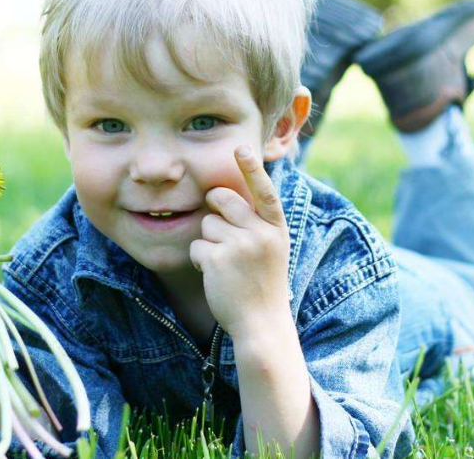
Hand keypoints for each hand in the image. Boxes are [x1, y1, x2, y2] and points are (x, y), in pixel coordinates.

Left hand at [189, 145, 290, 340]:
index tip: (240, 148)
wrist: (262, 325)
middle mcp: (261, 233)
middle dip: (214, 208)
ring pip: (206, 224)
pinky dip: (200, 260)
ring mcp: (240, 245)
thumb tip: (227, 197)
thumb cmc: (263, 285)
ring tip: (225, 264)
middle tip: (220, 231)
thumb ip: (257, 224)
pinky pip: (196, 246)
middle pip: (222, 200)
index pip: (264, 191)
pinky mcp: (218, 259)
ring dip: (208, 242)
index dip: (251, 168)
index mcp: (276, 229)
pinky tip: (215, 276)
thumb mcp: (271, 250)